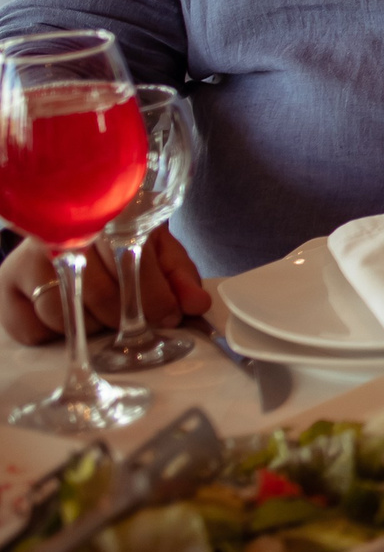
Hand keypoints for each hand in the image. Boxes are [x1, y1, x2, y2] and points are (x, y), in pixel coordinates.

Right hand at [1, 228, 208, 346]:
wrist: (80, 220)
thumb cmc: (126, 239)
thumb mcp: (159, 249)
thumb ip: (180, 276)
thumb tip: (197, 306)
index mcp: (107, 217)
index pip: (132, 263)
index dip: (155, 297)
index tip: (170, 316)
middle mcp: (62, 234)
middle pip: (100, 295)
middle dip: (128, 315)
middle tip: (139, 319)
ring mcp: (29, 259)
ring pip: (66, 314)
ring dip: (93, 325)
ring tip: (103, 310)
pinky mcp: (6, 284)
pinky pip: (32, 330)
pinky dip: (56, 334)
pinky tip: (71, 314)